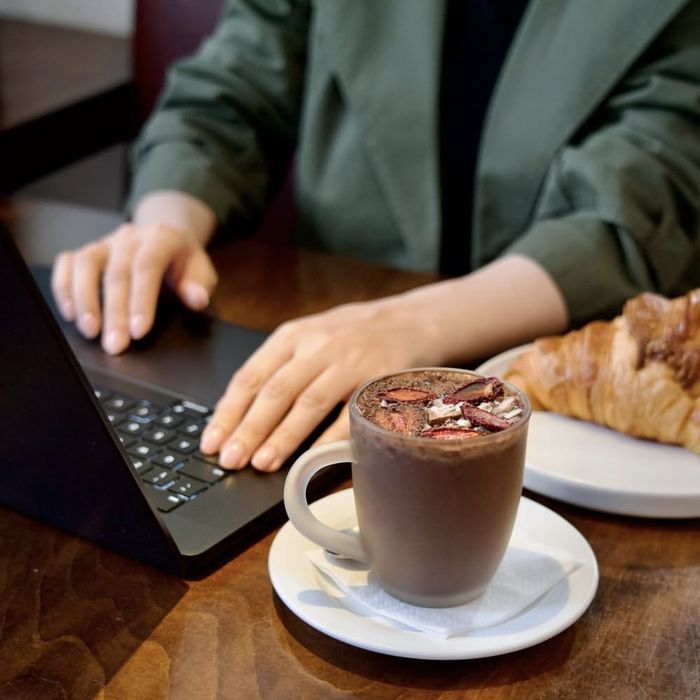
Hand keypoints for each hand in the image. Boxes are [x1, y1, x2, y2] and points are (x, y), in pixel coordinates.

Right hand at [51, 221, 217, 353]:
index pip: (147, 267)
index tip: (139, 331)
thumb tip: (197, 299)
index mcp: (161, 238)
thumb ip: (199, 286)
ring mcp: (105, 242)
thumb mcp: (201, 272)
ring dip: (85, 300)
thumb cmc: (184, 263)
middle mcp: (130, 237)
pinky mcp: (87, 252)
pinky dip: (64, 288)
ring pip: (86, 265)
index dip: (142, 300)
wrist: (168, 239)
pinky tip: (70, 314)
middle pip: (117, 273)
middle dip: (115, 313)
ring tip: (90, 332)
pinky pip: (67, 264)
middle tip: (115, 345)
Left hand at [199, 298, 437, 471]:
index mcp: (293, 336)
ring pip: (308, 402)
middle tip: (231, 460)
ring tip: (263, 463)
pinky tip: (313, 457)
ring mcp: (349, 362)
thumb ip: (278, 367)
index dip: (228, 412)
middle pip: (275, 391)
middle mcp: (317, 345)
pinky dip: (331, 436)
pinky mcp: (378, 378)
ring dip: (283, 436)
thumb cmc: (352, 334)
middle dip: (249, 429)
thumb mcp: (309, 336)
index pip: (250, 376)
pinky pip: (350, 413)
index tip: (212, 441)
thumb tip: (238, 412)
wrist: (409, 320)